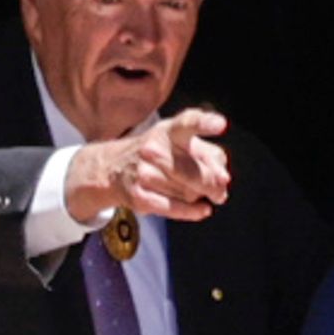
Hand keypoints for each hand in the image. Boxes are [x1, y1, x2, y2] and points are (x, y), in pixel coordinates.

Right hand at [66, 108, 232, 225]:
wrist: (112, 169)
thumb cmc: (157, 152)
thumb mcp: (177, 141)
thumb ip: (207, 154)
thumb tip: (222, 180)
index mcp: (168, 131)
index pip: (187, 123)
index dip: (204, 123)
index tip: (220, 124)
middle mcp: (154, 149)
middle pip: (196, 171)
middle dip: (214, 183)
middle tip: (222, 187)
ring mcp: (144, 173)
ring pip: (188, 192)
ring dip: (199, 195)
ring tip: (197, 191)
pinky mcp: (139, 196)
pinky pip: (175, 208)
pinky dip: (193, 211)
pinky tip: (202, 209)